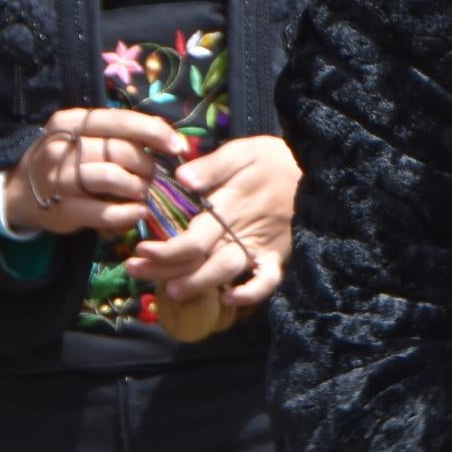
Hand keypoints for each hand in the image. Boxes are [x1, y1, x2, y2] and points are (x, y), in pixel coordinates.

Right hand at [3, 108, 181, 237]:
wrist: (19, 192)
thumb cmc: (66, 160)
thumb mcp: (85, 136)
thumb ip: (120, 133)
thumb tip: (169, 136)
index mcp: (71, 121)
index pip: (120, 120)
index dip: (154, 132)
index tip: (177, 146)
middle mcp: (61, 147)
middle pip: (122, 151)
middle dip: (147, 166)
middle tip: (151, 177)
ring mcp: (59, 180)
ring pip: (115, 178)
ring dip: (139, 189)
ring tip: (141, 193)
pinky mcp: (62, 210)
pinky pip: (107, 213)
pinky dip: (129, 214)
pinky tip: (135, 212)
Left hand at [128, 134, 298, 309]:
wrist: (317, 169)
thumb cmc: (275, 159)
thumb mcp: (244, 151)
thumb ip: (214, 165)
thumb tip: (182, 178)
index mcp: (230, 207)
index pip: (193, 238)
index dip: (165, 251)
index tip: (140, 250)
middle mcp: (242, 232)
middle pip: (201, 261)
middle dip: (166, 271)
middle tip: (134, 271)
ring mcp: (261, 247)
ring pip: (226, 274)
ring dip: (197, 285)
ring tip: (170, 292)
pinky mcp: (277, 255)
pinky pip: (267, 281)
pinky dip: (252, 294)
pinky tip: (230, 300)